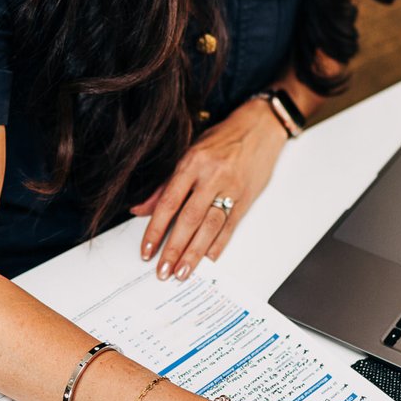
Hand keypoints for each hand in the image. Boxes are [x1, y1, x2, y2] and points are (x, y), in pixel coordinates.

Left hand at [132, 98, 287, 279]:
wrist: (260, 127)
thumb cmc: (221, 138)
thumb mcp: (189, 152)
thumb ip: (165, 183)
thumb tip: (140, 209)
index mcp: (192, 163)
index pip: (169, 202)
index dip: (155, 230)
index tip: (146, 251)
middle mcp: (212, 176)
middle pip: (189, 219)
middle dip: (174, 248)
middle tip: (163, 271)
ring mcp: (231, 188)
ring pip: (210, 226)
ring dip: (195, 253)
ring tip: (183, 272)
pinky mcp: (246, 197)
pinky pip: (231, 226)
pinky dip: (218, 245)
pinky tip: (208, 260)